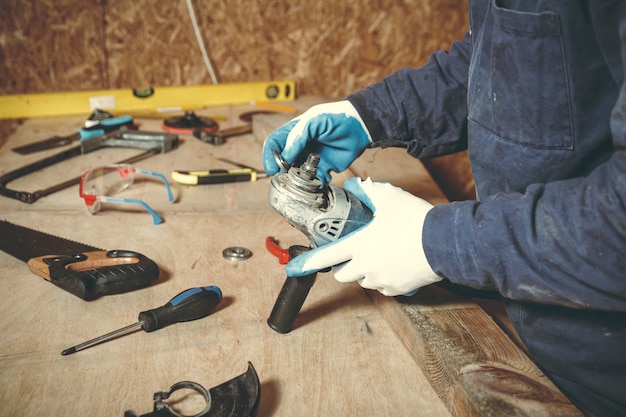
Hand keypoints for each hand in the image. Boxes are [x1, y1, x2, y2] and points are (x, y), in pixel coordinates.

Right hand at [262, 100, 371, 184]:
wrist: (361, 126)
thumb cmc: (337, 118)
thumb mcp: (314, 121)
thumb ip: (298, 137)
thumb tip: (284, 157)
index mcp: (294, 133)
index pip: (274, 144)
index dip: (269, 156)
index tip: (272, 168)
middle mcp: (300, 147)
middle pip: (283, 161)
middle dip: (283, 170)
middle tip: (288, 174)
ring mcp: (312, 158)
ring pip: (298, 173)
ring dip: (299, 178)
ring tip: (307, 177)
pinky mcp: (325, 168)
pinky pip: (316, 180)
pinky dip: (316, 182)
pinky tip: (322, 178)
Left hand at [286, 177, 441, 295]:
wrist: (444, 242)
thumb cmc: (416, 220)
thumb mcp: (389, 198)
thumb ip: (367, 192)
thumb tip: (354, 186)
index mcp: (359, 245)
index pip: (325, 257)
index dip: (307, 262)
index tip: (294, 267)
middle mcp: (367, 266)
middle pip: (342, 274)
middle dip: (343, 265)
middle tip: (353, 252)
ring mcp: (382, 280)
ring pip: (363, 280)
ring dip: (364, 271)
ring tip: (380, 255)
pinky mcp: (397, 289)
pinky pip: (383, 286)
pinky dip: (384, 277)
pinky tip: (395, 262)